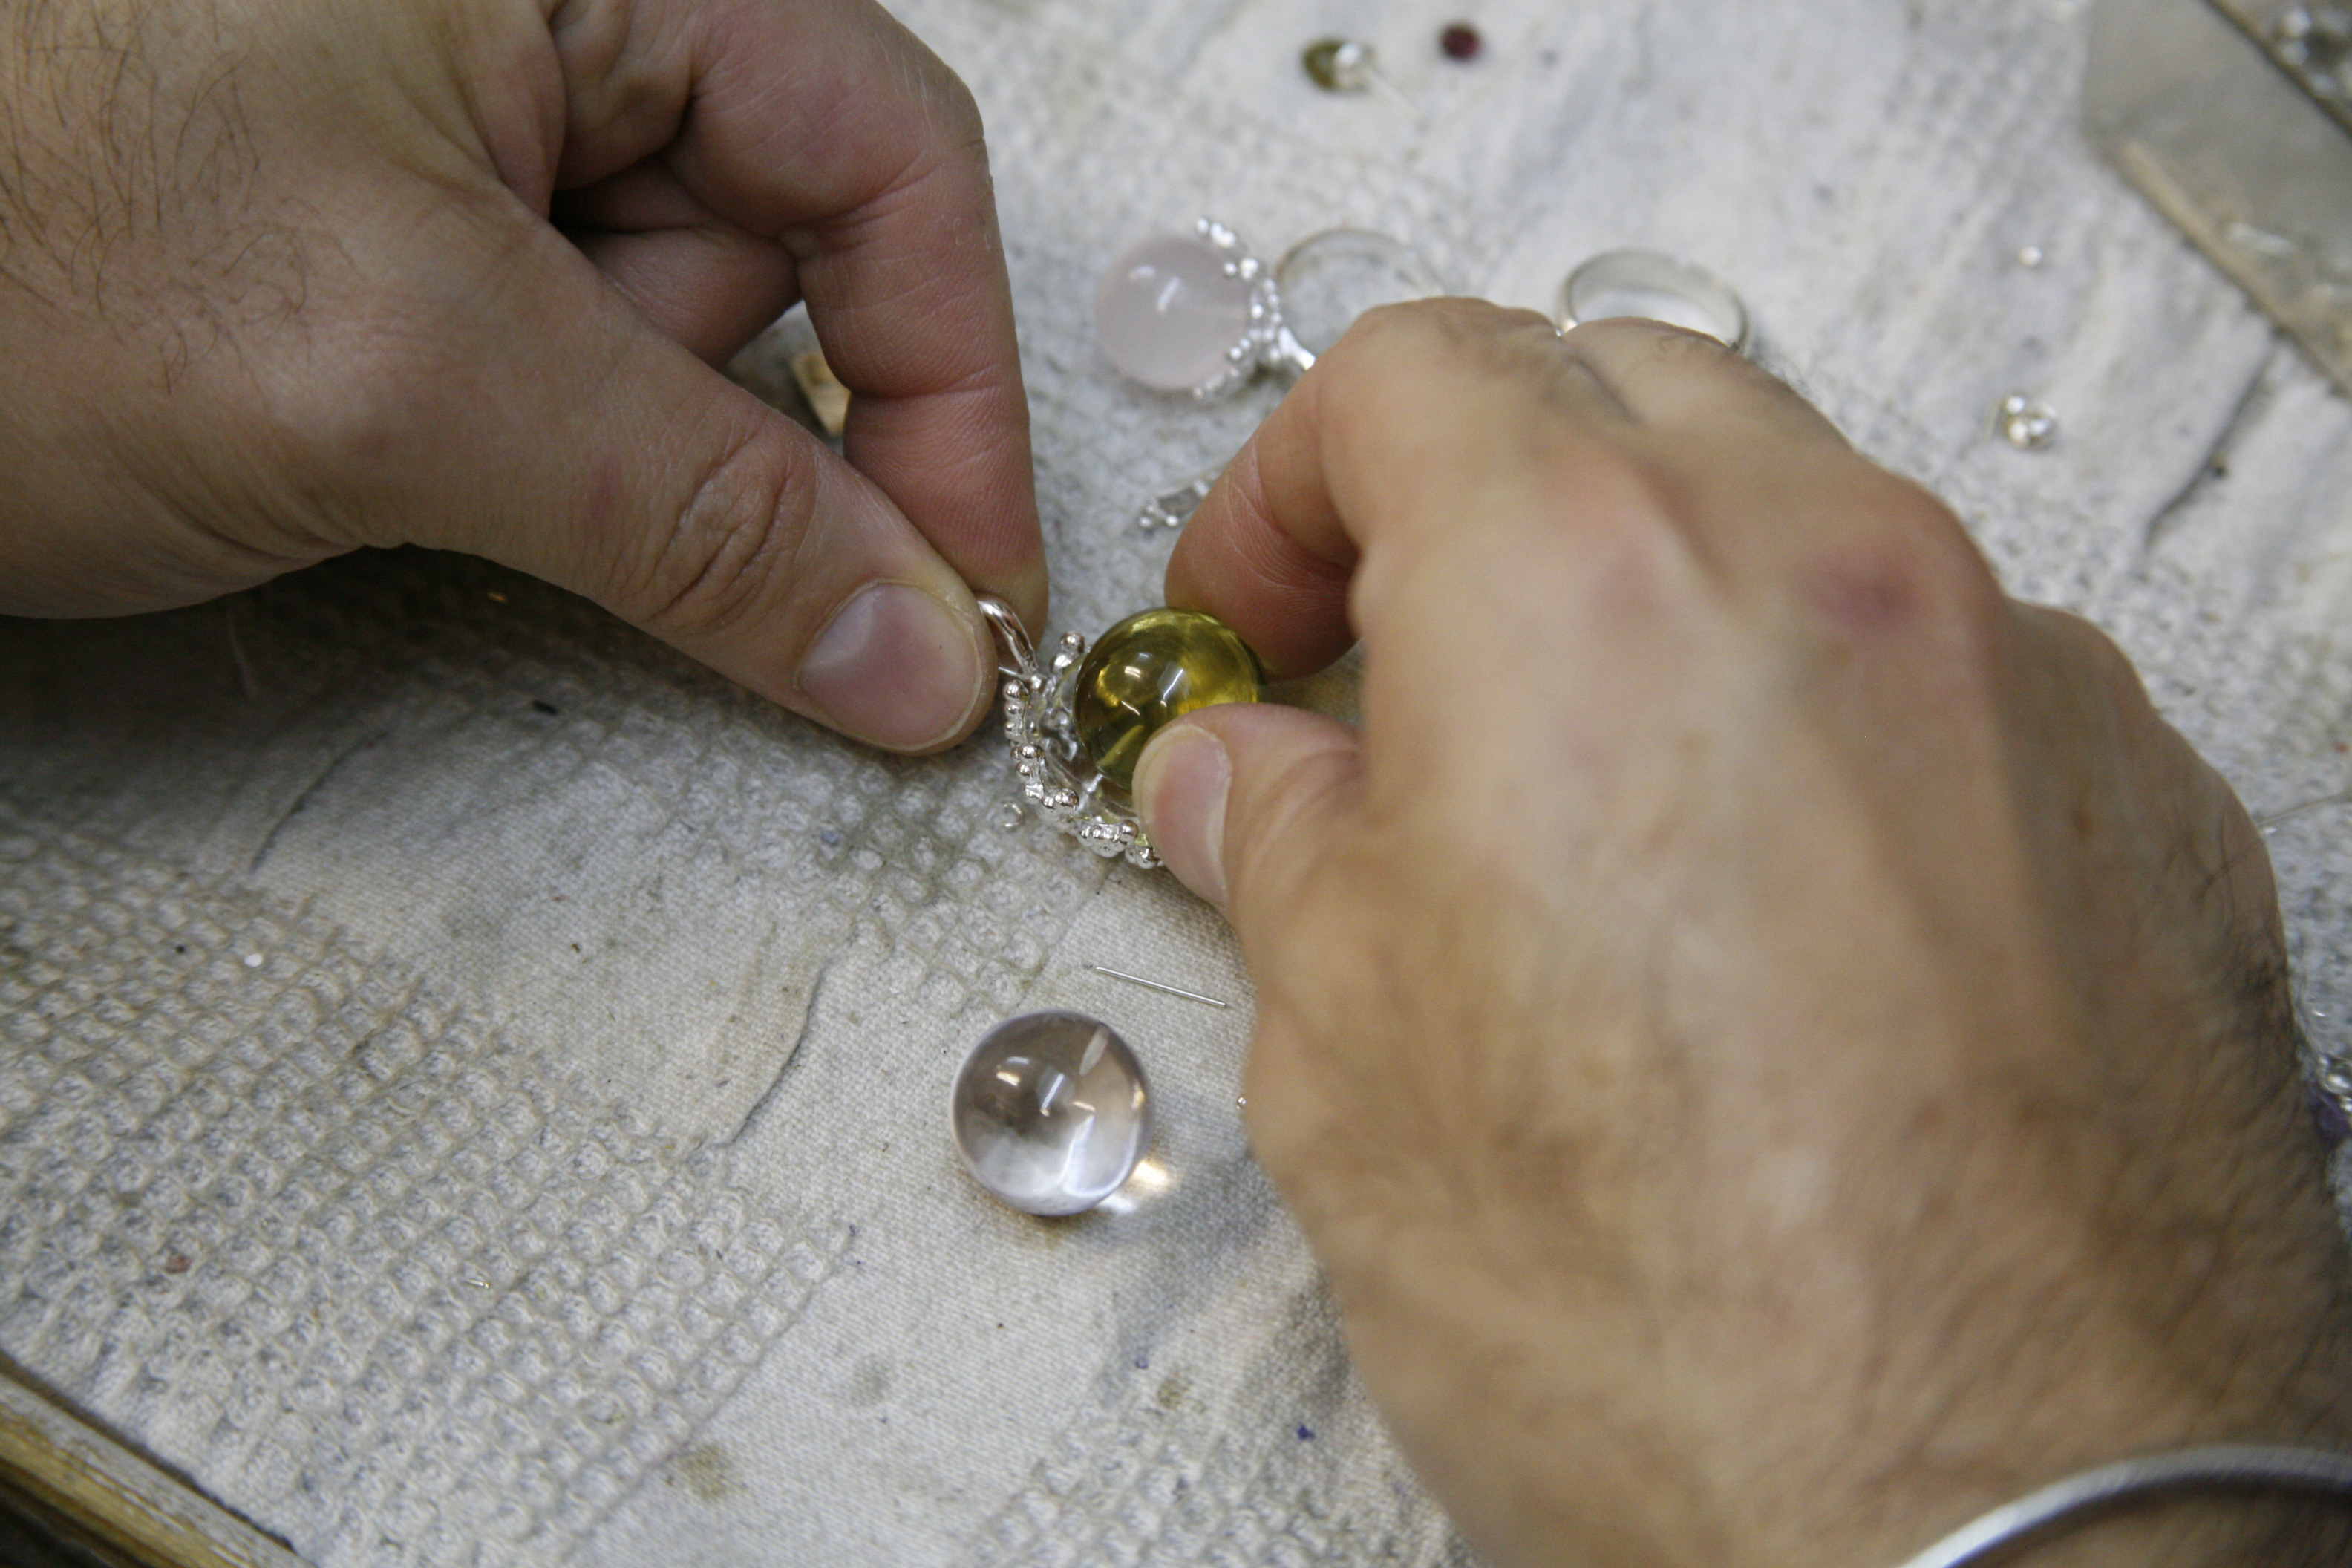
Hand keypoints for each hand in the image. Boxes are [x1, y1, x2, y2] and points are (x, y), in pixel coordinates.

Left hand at [0, 0, 1041, 751]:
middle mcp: (536, 5)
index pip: (886, 156)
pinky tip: (362, 431)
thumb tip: (919, 650)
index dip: (951, 387)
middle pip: (780, 246)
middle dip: (718, 415)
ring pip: (658, 330)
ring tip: (378, 422)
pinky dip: (513, 452)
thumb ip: (704, 514)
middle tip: (555, 478)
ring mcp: (451, 113)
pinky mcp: (387, 228)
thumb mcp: (404, 373)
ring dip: (583, 441)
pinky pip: (549, 365)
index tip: (965, 596)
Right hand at [1135, 301, 2351, 1566]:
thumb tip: (1246, 774)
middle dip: (1477, 501)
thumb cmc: (1679, 1323)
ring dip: (1663, 608)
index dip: (1287, 481)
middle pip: (1616, 389)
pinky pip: (1950, 667)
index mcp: (1587, 584)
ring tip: (1592, 817)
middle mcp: (1830, 569)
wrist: (2005, 1532)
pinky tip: (1780, 912)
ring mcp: (2016, 672)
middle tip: (1401, 677)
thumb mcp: (1347, 1063)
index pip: (1407, 373)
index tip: (1256, 611)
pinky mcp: (2142, 797)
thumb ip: (1280, 848)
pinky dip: (1829, 718)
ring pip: (1797, 518)